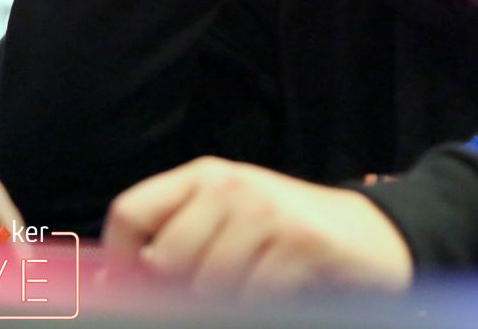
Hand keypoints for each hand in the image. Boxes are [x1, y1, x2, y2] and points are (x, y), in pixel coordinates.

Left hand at [102, 156, 412, 296]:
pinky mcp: (299, 240)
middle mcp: (232, 184)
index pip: (131, 212)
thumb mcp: (227, 221)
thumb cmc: (285, 234)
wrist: (367, 236)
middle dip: (180, 291)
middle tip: (214, 291)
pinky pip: (252, 294)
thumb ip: (176, 238)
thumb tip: (110, 282)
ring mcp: (267, 211)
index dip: (123, 261)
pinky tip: (280, 288)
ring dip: (226, 300)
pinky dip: (262, 302)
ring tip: (253, 285)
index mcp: (204, 176)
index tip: (136, 289)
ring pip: (207, 283)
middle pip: (165, 258)